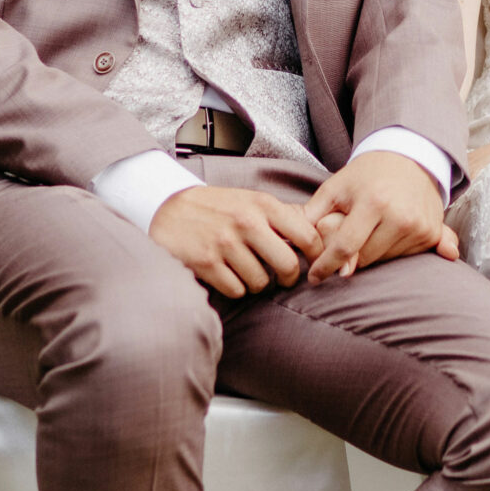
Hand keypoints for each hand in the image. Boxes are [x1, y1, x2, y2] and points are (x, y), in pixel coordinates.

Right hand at [149, 184, 322, 299]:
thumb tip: (321, 230)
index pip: (306, 236)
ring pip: (261, 282)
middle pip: (287, 265)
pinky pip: (237, 290)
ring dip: (257, 282)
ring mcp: (225, 243)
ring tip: (246, 269)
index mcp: (263, 204)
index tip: (312, 264)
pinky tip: (227, 274)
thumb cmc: (217, 208)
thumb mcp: (251, 200)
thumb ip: (283, 215)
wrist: (168, 208)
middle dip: (289, 278)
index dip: (316, 256)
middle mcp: (246, 222)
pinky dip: (235, 287)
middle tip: (283, 278)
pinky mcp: (206, 263)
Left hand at [302, 150, 458, 283]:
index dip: (326, 265)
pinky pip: (407, 257)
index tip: (314, 277)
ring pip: (385, 259)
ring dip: (374, 250)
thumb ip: (313, 216)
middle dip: (352, 253)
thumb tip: (297, 244)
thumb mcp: (335, 187)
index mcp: (374, 202)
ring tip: (375, 224)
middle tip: (354, 228)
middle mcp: (401, 217)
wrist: (410, 157)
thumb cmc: (367, 174)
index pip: (346, 247)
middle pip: (365, 258)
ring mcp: (420, 227)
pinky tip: (400, 236)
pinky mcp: (432, 233)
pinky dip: (397, 250)